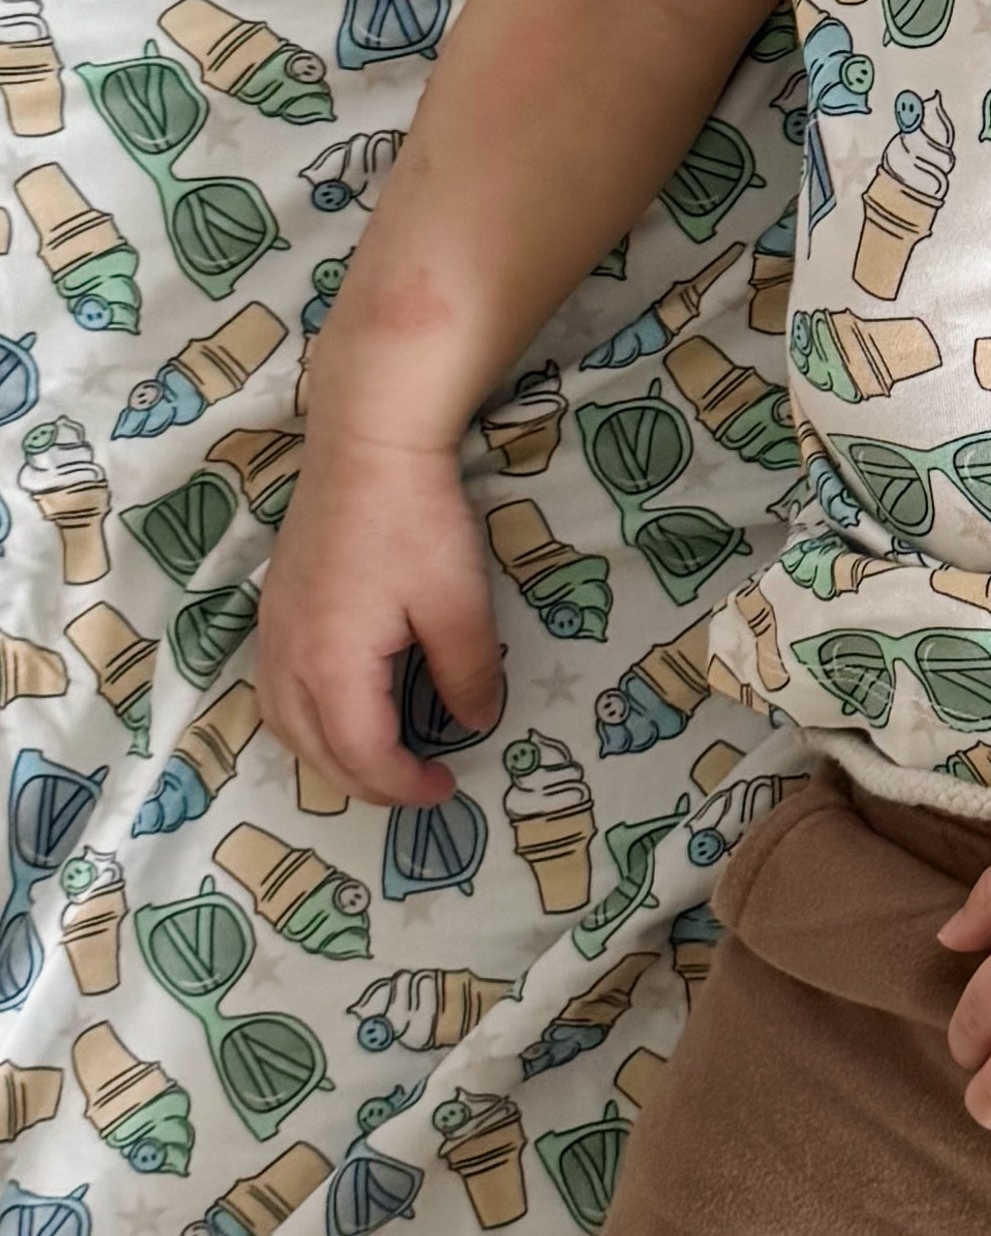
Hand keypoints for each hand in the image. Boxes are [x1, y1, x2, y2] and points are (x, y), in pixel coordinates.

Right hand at [253, 428, 503, 802]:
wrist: (366, 446)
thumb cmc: (417, 524)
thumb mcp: (459, 604)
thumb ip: (467, 674)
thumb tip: (474, 723)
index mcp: (331, 667)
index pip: (361, 755)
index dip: (402, 786)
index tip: (446, 789)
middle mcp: (287, 658)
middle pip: (313, 750)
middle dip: (364, 784)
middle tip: (416, 788)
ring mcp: (271, 631)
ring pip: (283, 724)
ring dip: (327, 758)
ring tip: (378, 764)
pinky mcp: (273, 608)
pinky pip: (275, 691)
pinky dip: (305, 722)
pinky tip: (337, 713)